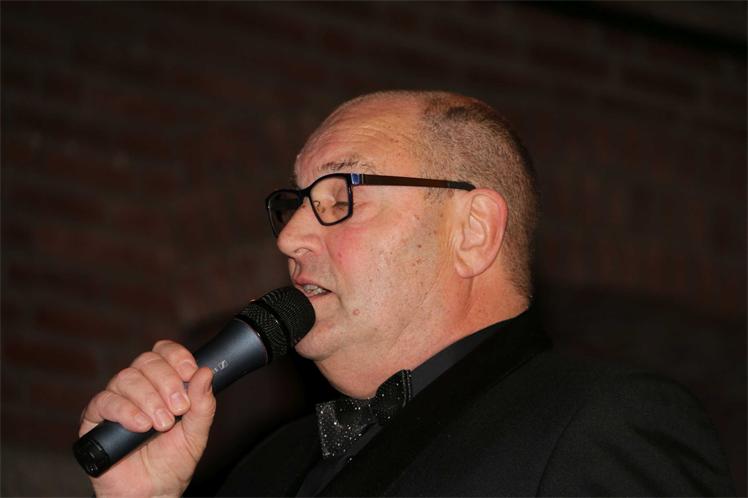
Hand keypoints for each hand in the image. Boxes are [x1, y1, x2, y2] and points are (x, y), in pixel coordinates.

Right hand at [79, 340, 215, 496]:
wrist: (152, 492)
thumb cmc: (173, 462)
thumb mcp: (197, 433)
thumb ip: (203, 405)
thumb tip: (206, 373)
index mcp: (161, 384)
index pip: (164, 352)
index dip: (176, 356)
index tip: (190, 372)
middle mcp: (137, 387)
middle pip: (146, 362)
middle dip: (167, 381)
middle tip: (179, 408)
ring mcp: (115, 401)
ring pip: (126, 378)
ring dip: (149, 398)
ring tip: (162, 423)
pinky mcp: (94, 420)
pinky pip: (104, 401)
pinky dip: (125, 411)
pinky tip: (141, 425)